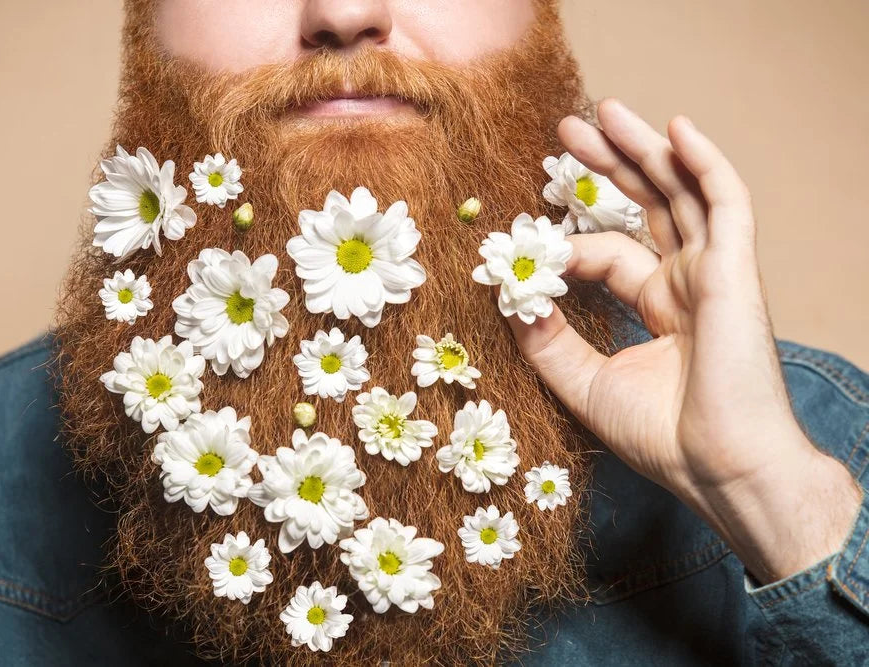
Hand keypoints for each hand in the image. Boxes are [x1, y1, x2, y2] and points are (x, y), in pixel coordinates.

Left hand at [509, 98, 860, 582]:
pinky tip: (676, 129)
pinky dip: (703, 163)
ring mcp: (714, 273)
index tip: (520, 248)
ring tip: (605, 110)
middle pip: (645, 205)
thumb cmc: (663, 437)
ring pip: (680, 191)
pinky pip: (724, 203)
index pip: (605, 253)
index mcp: (657, 306)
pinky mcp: (736, 271)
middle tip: (566, 128)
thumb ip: (545, 340)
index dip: (564, 246)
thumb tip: (510, 296)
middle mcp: (686, 282)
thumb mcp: (584, 383)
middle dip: (607, 165)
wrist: (721, 470)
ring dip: (644, 149)